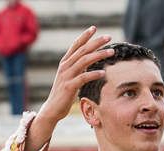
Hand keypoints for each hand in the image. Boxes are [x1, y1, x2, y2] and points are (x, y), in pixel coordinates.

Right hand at [25, 27, 113, 150]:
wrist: (52, 109)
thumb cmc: (63, 94)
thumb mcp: (71, 78)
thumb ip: (78, 69)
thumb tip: (90, 61)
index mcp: (65, 63)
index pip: (75, 45)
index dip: (85, 36)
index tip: (94, 28)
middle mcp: (65, 66)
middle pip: (82, 50)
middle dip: (96, 42)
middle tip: (109, 36)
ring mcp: (66, 76)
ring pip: (84, 61)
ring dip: (98, 55)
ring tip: (111, 52)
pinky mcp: (69, 87)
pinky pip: (83, 78)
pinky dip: (93, 74)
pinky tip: (103, 73)